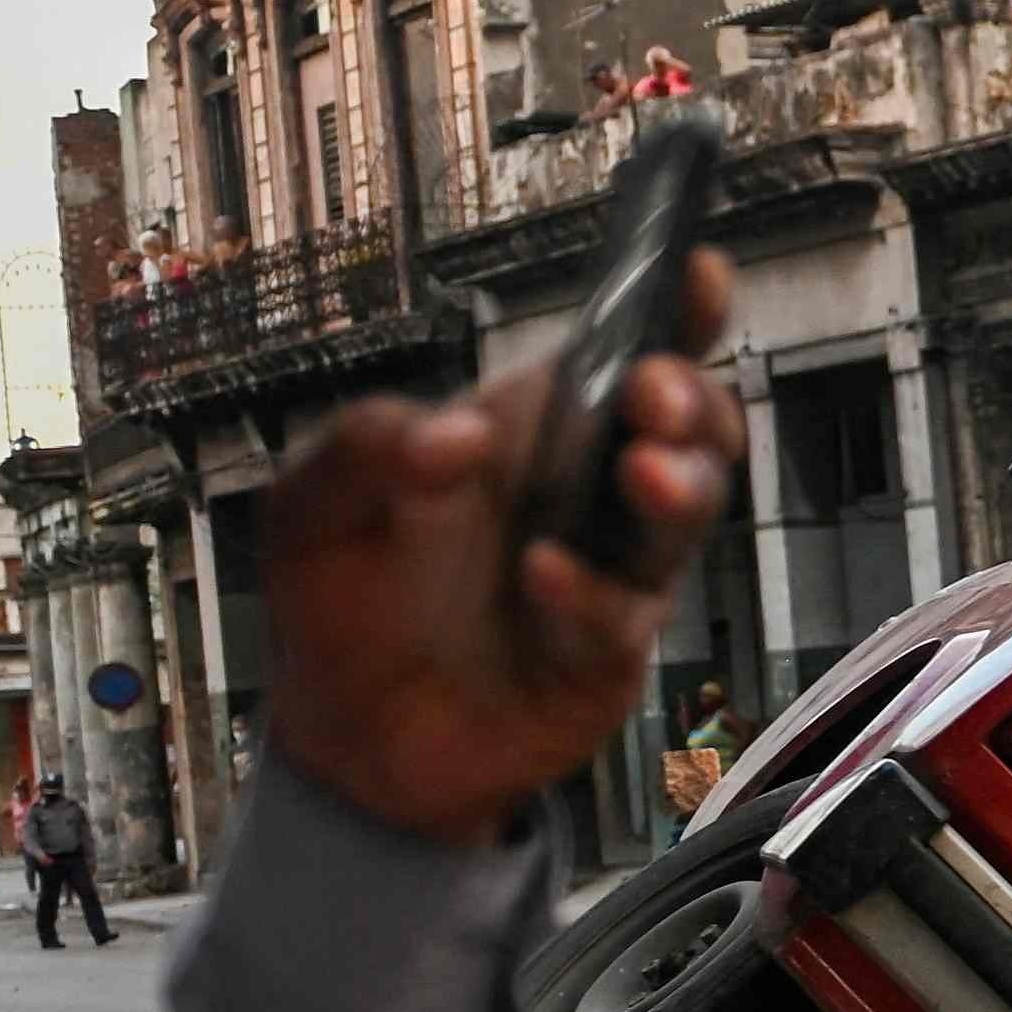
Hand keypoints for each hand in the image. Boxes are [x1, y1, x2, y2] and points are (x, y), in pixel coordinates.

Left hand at [265, 254, 745, 844]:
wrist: (346, 739)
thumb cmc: (343, 601)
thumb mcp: (314, 504)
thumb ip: (365, 446)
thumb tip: (460, 436)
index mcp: (533, 433)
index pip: (622, 355)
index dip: (676, 314)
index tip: (697, 272)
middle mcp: (588, 495)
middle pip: (693, 427)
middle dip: (693, 400)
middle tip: (651, 393)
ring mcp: (612, 573)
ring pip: (690, 513)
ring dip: (679, 482)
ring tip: (641, 470)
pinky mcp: (607, 655)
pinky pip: (622, 615)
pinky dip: (589, 593)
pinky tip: (544, 577)